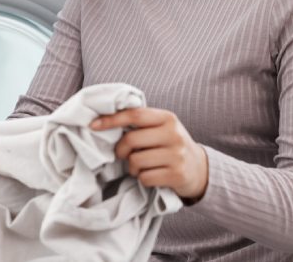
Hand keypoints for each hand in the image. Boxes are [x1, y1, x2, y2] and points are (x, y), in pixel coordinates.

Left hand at [90, 108, 208, 199]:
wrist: (199, 169)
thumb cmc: (171, 145)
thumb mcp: (162, 127)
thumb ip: (141, 123)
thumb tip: (104, 120)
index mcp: (167, 118)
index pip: (135, 115)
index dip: (111, 120)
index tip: (93, 125)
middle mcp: (173, 135)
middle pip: (131, 140)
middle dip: (120, 150)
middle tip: (122, 155)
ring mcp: (176, 155)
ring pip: (136, 161)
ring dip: (132, 167)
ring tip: (140, 167)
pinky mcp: (176, 175)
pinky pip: (145, 178)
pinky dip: (142, 179)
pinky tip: (151, 175)